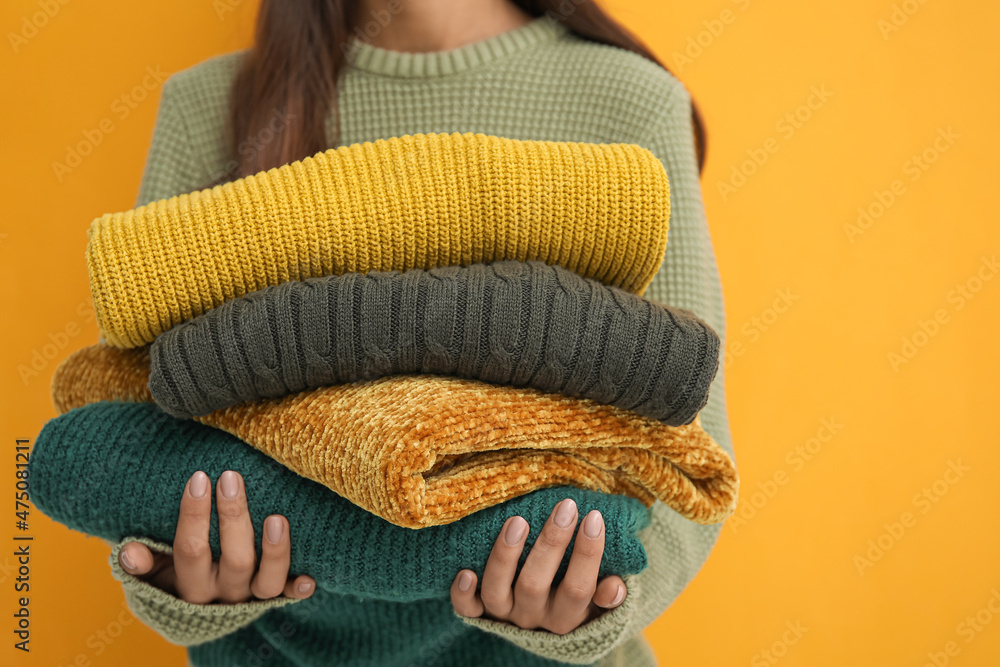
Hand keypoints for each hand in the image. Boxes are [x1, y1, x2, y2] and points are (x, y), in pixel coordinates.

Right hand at [116, 470, 315, 603]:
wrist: (195, 614)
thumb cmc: (172, 577)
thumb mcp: (153, 575)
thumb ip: (142, 564)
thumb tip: (129, 551)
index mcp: (188, 586)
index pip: (190, 550)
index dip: (194, 515)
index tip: (199, 477)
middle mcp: (222, 595)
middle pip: (234, 561)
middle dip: (234, 518)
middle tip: (232, 478)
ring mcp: (249, 597)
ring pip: (266, 582)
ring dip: (275, 552)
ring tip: (277, 518)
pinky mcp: (271, 599)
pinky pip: (287, 596)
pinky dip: (298, 589)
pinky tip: (310, 579)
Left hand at [450, 498, 626, 634]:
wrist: (543, 628)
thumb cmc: (575, 600)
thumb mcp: (598, 605)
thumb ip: (609, 597)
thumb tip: (615, 586)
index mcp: (567, 617)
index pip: (578, 588)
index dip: (588, 554)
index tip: (594, 517)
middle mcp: (533, 618)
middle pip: (536, 585)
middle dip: (551, 544)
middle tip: (565, 507)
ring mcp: (504, 616)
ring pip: (498, 592)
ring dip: (505, 556)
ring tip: (518, 521)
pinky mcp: (479, 613)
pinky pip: (467, 609)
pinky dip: (463, 594)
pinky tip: (465, 571)